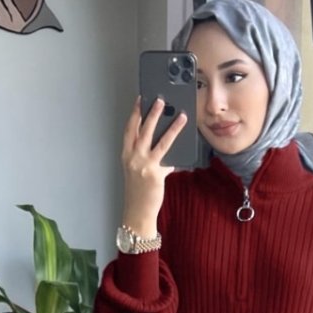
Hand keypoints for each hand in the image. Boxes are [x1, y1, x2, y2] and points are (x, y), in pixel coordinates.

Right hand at [121, 96, 187, 233]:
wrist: (137, 212)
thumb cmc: (138, 192)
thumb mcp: (137, 170)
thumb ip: (147, 155)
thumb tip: (163, 142)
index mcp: (126, 154)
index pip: (130, 129)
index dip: (135, 113)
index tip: (140, 100)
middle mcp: (132, 157)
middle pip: (143, 130)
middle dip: (152, 113)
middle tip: (160, 100)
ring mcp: (143, 165)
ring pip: (159, 140)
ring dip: (171, 126)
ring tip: (180, 115)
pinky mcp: (155, 173)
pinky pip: (169, 157)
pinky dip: (178, 148)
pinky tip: (186, 140)